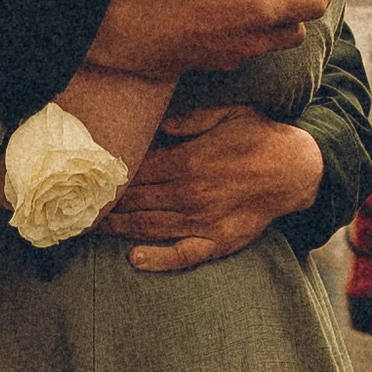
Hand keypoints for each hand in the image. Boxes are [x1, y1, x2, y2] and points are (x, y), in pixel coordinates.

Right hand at [92, 0, 330, 77]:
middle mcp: (260, 38)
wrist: (136, 29)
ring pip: (273, 45)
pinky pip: (246, 53)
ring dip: (273, 27)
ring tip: (255, 3)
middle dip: (298, 13)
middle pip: (299, 31)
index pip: (317, 4)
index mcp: (266, 7)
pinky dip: (247, 38)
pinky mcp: (221, 66)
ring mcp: (241, 56)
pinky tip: (227, 20)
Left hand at [101, 107, 324, 271]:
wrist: (298, 170)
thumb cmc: (261, 138)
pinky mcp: (217, 241)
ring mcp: (201, 220)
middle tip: (74, 206)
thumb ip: (190, 119)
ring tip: (88, 229)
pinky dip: (156, 259)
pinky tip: (134, 258)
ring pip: (148, 226)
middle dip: (103, 203)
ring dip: (116, 229)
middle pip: (135, 200)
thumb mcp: (228, 112)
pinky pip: (182, 254)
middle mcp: (188, 193)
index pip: (136, 170)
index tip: (85, 178)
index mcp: (187, 161)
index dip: (109, 175)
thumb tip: (160, 124)